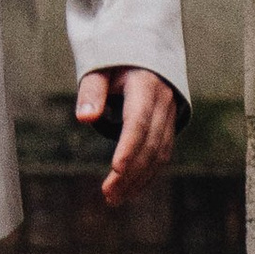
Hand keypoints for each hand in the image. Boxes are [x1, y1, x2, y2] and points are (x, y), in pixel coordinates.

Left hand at [77, 65, 178, 206]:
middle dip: (130, 172)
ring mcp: (170, 116)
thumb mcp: (99, 69)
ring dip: (139, 179)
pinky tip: (131, 188)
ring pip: (160, 154)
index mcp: (146, 86)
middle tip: (108, 195)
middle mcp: (163, 103)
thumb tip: (84, 118)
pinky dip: (148, 174)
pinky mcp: (169, 127)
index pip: (139, 122)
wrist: (146, 55)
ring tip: (115, 198)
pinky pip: (163, 154)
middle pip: (150, 144)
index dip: (129, 147)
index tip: (115, 169)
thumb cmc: (116, 62)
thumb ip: (92, 92)